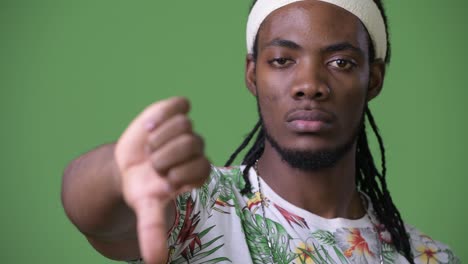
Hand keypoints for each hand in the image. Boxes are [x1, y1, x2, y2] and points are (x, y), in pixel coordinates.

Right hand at [114, 97, 210, 263]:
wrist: (127, 166)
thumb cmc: (142, 189)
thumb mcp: (146, 210)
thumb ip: (153, 233)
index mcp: (198, 172)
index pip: (202, 167)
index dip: (177, 174)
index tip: (162, 181)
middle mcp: (197, 150)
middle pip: (192, 143)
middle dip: (165, 155)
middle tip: (152, 163)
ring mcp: (187, 130)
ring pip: (184, 124)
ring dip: (158, 137)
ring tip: (149, 146)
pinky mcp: (176, 111)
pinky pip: (180, 104)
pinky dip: (162, 114)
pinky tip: (149, 127)